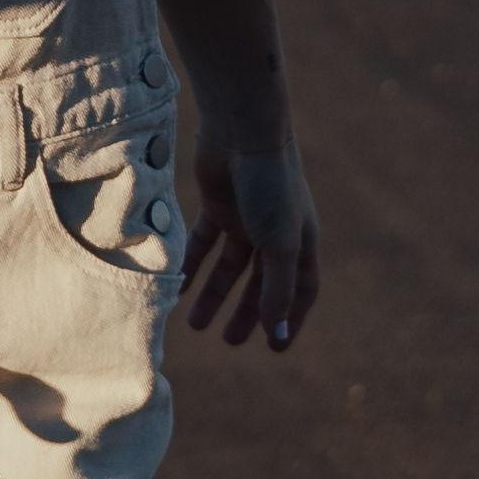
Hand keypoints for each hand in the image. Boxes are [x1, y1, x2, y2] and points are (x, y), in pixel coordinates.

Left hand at [184, 138, 320, 352]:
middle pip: (261, 283)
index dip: (288, 318)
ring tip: (197, 325)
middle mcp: (275, 232)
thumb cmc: (270, 185)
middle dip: (246, 312)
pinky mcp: (217, 206)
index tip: (274, 347)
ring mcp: (245, 219)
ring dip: (214, 294)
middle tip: (228, 341)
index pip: (301, 290)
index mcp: (302, 242)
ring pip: (229, 267)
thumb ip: (277, 287)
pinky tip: (176, 287)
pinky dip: (191, 265)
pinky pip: (203, 244)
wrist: (242, 132)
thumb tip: (276, 330)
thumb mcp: (279, 242)